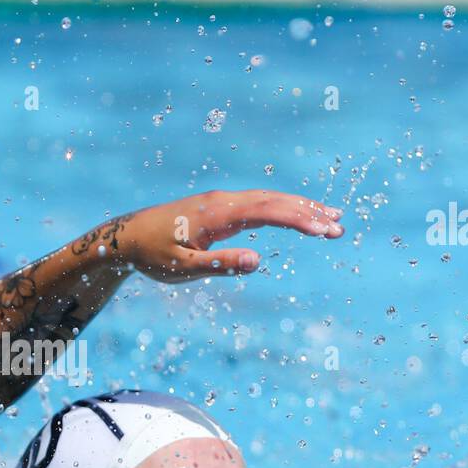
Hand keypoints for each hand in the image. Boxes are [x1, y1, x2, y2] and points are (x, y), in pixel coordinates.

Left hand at [108, 189, 343, 282]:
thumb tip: (257, 261)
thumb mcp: (183, 269)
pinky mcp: (221, 207)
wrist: (127, 237)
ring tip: (332, 218)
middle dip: (308, 212)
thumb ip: (220, 265)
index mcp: (216, 214)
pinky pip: (259, 203)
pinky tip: (300, 214)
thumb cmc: (153, 255)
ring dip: (301, 207)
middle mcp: (223, 200)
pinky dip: (283, 207)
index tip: (323, 229)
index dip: (297, 219)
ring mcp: (222, 201)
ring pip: (269, 199)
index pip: (266, 212)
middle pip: (274, 201)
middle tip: (339, 226)